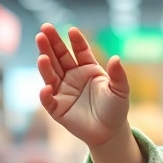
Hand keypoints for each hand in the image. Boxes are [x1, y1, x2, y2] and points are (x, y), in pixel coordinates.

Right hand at [36, 24, 129, 148]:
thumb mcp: (120, 90)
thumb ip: (118, 74)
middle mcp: (72, 76)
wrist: (109, 132)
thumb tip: (116, 58)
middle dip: (51, 44)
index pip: (79, 50)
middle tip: (44, 30)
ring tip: (42, 56)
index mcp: (88, 68)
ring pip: (51, 74)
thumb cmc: (116, 108)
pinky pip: (49, 100)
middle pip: (60, 57)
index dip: (75, 41)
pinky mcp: (57, 108)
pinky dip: (46, 95)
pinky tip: (46, 88)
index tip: (72, 30)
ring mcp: (63, 91)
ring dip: (45, 65)